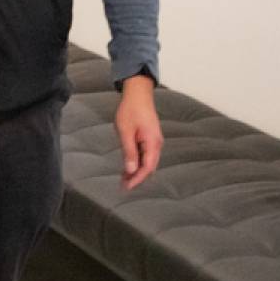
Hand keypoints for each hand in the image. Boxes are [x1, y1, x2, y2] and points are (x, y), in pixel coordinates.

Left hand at [115, 76, 162, 191]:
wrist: (138, 93)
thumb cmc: (131, 110)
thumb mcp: (125, 132)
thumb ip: (129, 152)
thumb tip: (130, 170)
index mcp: (152, 143)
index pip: (147, 167)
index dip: (137, 179)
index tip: (127, 187)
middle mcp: (156, 144)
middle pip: (149, 167)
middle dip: (137, 177)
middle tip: (123, 186)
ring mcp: (154, 141)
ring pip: (147, 161)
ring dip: (136, 170)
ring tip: (123, 179)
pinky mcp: (150, 138)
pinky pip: (145, 154)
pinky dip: (136, 161)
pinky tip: (127, 166)